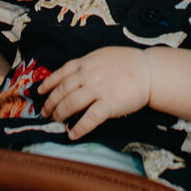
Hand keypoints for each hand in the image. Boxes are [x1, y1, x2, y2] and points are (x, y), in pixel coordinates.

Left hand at [38, 47, 153, 138]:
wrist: (149, 71)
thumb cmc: (129, 62)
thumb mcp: (104, 55)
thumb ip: (88, 64)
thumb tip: (73, 73)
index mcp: (87, 63)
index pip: (61, 72)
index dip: (48, 83)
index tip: (40, 92)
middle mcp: (89, 75)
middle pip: (62, 91)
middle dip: (51, 103)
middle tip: (45, 112)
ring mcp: (98, 89)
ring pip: (71, 104)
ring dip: (60, 114)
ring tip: (56, 122)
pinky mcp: (109, 104)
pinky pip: (89, 118)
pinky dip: (79, 128)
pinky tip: (72, 134)